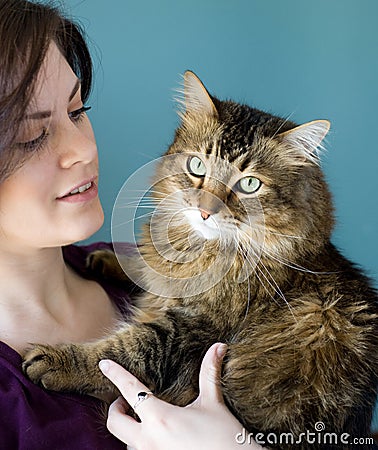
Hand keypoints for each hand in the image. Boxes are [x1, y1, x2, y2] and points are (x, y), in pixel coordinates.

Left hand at [99, 343, 263, 449]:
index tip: (103, 364)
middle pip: (115, 423)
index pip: (130, 389)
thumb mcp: (214, 404)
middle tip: (127, 400)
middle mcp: (148, 439)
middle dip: (116, 409)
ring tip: (145, 419)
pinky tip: (157, 436)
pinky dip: (142, 442)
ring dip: (131, 429)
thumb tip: (219, 346)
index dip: (115, 374)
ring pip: (126, 441)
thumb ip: (210, 374)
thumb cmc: (224, 438)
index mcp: (160, 418)